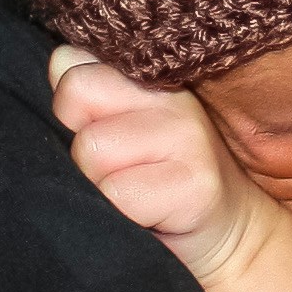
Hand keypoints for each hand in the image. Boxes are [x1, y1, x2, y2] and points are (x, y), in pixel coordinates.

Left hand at [49, 45, 251, 277]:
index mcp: (151, 76)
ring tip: (136, 188)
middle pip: (75, 96)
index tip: (103, 130)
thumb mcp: (122, 125)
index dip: (71, 106)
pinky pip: (118, 194)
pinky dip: (123, 213)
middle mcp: (172, 95)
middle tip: (120, 166)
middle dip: (83, 143)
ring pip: (92, 150)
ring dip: (102, 182)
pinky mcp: (196, 181)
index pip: (71, 62)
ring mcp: (188, 135)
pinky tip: (151, 212)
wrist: (230, 228)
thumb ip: (88, 91)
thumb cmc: (160, 177)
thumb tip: (60, 62)